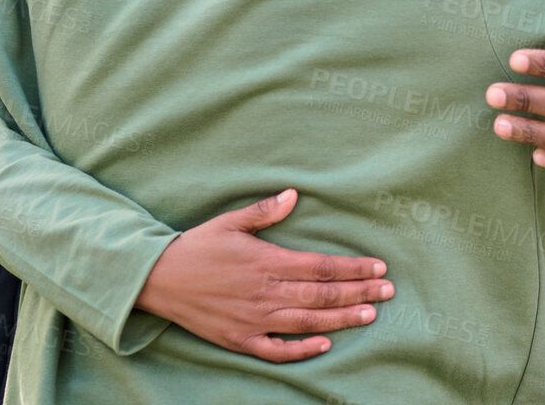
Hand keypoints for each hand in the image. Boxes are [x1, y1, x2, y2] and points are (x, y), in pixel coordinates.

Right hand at [135, 188, 392, 361]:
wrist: (156, 278)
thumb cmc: (196, 246)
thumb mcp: (229, 222)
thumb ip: (264, 211)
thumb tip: (294, 195)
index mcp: (266, 261)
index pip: (321, 266)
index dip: (353, 268)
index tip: (378, 268)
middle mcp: (264, 292)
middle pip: (322, 295)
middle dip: (359, 292)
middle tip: (388, 291)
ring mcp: (252, 319)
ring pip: (307, 322)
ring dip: (341, 319)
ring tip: (370, 315)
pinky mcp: (239, 339)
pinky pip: (276, 350)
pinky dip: (302, 349)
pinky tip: (325, 344)